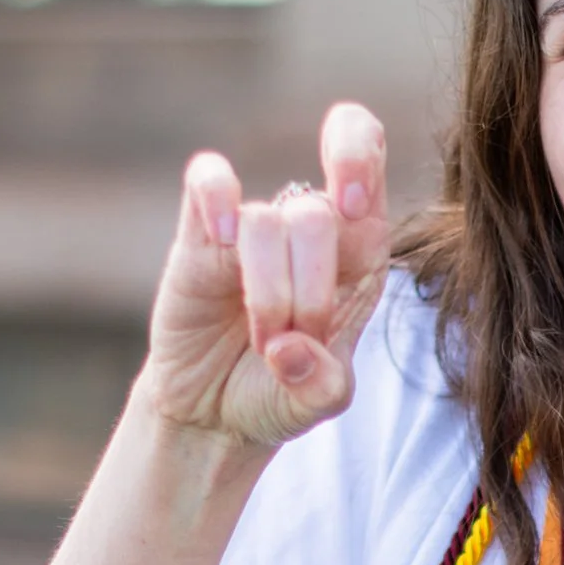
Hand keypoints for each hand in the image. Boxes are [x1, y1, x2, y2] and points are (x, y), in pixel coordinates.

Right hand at [140, 105, 393, 451]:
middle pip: (316, 215)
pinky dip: (215, 198)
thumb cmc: (279, 392)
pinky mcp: (197, 237)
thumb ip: (323, 386)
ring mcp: (250, 228)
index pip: (366, 151)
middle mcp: (307, 229)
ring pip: (265, 221)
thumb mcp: (318, 402)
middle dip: (308, 294)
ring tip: (263, 342)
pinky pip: (206, 180)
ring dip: (267, 296)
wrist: (215, 412)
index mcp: (357, 248)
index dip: (359, 159)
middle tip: (293, 343)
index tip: (351, 208)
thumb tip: (292, 350)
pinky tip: (219, 239)